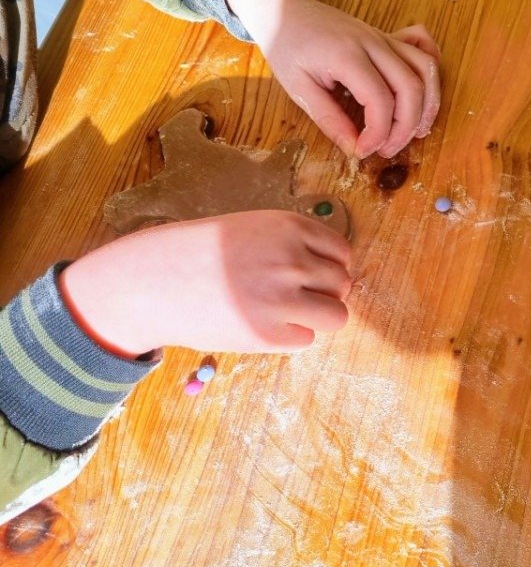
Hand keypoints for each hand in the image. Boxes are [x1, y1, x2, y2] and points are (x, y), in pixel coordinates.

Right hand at [59, 211, 352, 356]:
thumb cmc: (202, 255)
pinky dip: (290, 335)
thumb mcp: (251, 230)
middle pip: (342, 284)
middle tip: (297, 296)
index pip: (342, 252)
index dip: (332, 266)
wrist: (151, 282)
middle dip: (326, 292)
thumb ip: (292, 245)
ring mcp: (282, 299)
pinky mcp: (268, 334)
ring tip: (290, 313)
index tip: (315, 274)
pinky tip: (262, 324)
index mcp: (288, 227)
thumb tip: (338, 273)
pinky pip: (306, 339)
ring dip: (319, 317)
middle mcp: (291, 260)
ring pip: (337, 316)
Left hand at [226, 0, 441, 159]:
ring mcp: (385, 38)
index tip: (363, 151)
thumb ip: (329, 120)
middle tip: (387, 150)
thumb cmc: (287, 47)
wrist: (286, 10)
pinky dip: (432, 70)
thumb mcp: (298, 89)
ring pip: (426, 69)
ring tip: (415, 132)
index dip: (378, 134)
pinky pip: (424, 47)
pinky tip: (424, 93)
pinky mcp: (389, 37)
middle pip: (411, 88)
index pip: (380, 101)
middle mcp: (373, 43)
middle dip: (406, 127)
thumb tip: (355, 149)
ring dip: (428, 104)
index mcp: (347, 55)